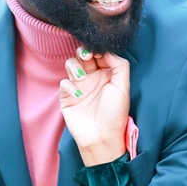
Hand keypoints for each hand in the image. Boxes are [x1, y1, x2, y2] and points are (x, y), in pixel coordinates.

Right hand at [58, 50, 129, 165]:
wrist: (101, 137)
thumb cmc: (115, 114)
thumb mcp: (122, 87)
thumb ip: (119, 65)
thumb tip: (108, 50)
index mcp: (106, 74)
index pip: (98, 54)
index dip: (96, 49)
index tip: (97, 50)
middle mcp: (92, 78)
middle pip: (83, 56)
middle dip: (83, 52)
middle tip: (86, 55)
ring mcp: (79, 86)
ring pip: (71, 65)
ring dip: (74, 67)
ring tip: (82, 77)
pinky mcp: (67, 96)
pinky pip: (64, 82)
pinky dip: (69, 85)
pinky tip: (78, 95)